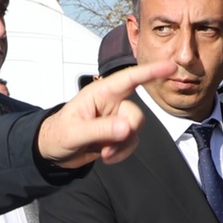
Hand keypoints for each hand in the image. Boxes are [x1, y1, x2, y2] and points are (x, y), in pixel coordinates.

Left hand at [35, 59, 173, 167]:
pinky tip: (106, 156)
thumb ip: (101, 129)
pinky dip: (122, 152)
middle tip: (107, 147)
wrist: (52, 152)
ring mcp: (115, 119)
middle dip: (126, 133)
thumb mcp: (75, 133)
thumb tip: (126, 128)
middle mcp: (111, 104)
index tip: (170, 67)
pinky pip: (131, 142)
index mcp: (100, 93)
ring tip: (103, 153)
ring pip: (135, 131)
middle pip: (135, 115)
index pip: (129, 79)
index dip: (150, 72)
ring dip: (122, 147)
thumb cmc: (57, 134)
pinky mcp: (117, 134)